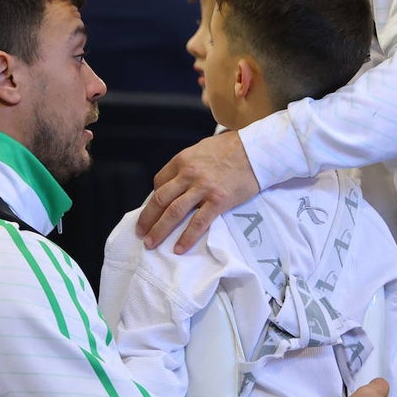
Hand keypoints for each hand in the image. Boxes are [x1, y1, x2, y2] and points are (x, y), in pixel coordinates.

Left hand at [136, 130, 258, 252]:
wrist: (256, 151)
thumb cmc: (231, 148)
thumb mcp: (202, 149)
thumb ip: (188, 165)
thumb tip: (178, 182)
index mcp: (182, 160)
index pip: (159, 182)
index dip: (153, 198)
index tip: (152, 210)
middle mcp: (188, 174)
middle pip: (160, 200)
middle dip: (147, 218)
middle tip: (140, 233)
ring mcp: (203, 188)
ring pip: (173, 212)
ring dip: (159, 230)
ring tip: (151, 243)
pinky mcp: (218, 201)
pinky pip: (198, 223)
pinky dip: (186, 237)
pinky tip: (179, 248)